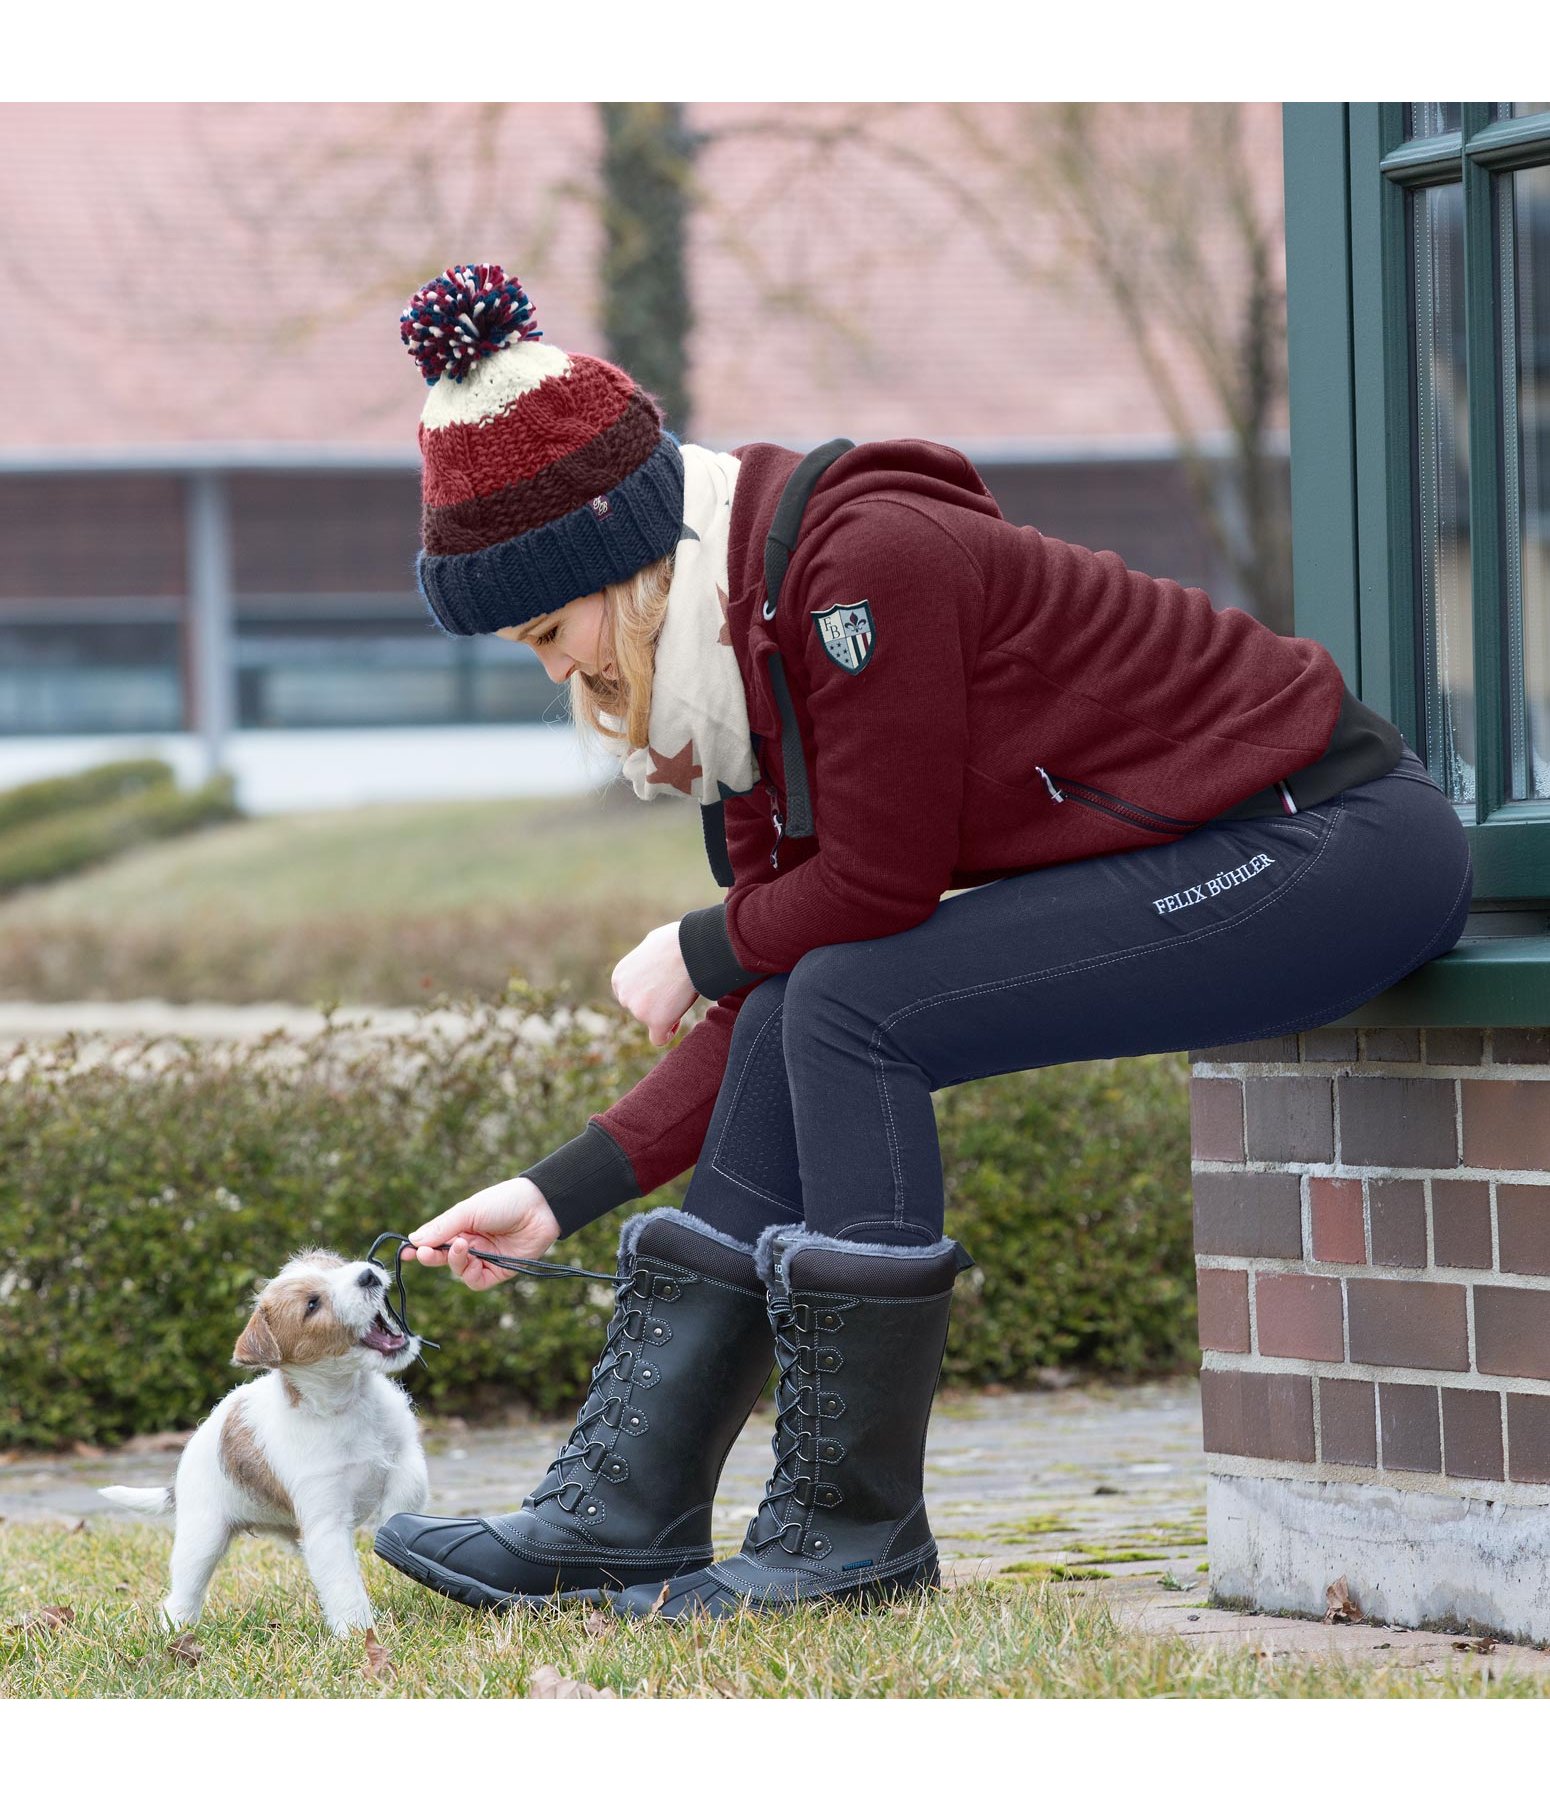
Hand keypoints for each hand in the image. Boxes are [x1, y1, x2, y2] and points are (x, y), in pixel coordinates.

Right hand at [402, 1176, 560, 1289]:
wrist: (539, 1207)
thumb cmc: (504, 1202)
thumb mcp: (468, 1211)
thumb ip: (442, 1227)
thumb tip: (413, 1240)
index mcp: (461, 1226)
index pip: (435, 1241)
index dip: (420, 1248)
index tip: (405, 1253)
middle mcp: (471, 1243)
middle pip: (443, 1258)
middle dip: (432, 1257)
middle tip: (425, 1254)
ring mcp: (484, 1258)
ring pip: (458, 1271)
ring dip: (455, 1262)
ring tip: (462, 1246)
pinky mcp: (499, 1271)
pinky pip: (477, 1281)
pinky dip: (470, 1274)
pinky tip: (472, 1259)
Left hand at [612, 921, 697, 1046]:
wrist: (690, 948)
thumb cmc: (677, 941)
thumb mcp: (651, 945)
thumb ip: (645, 961)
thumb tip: (652, 963)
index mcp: (619, 977)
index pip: (632, 995)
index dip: (649, 994)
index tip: (665, 987)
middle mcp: (623, 994)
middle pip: (640, 1010)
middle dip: (657, 1004)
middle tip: (676, 989)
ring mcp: (637, 1010)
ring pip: (652, 1021)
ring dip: (666, 1013)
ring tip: (681, 993)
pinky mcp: (655, 1021)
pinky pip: (659, 1038)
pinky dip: (667, 1033)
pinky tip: (676, 1022)